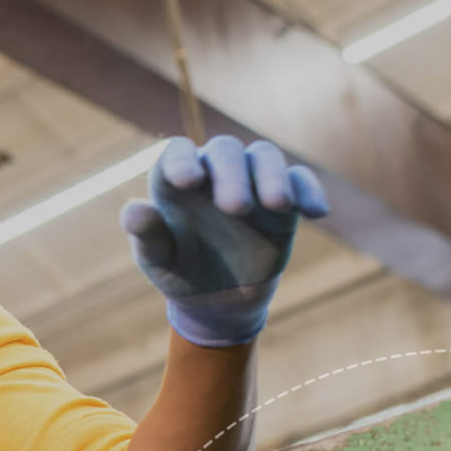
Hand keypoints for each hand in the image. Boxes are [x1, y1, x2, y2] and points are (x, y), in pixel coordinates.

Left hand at [119, 136, 329, 346]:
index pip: (177, 152)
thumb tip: (135, 211)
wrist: (218, 299)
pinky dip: (308, 191)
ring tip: (277, 204)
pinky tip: (316, 213)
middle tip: (235, 208)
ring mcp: (250, 181)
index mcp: (175, 181)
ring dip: (272, 176)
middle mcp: (214, 172)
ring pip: (264, 157)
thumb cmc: (179, 271)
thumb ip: (147, 236)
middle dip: (231, 175)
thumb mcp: (159, 261)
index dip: (181, 160)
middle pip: (224, 150)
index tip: (188, 181)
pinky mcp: (283, 200)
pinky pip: (300, 182)